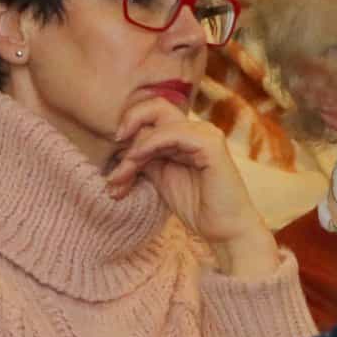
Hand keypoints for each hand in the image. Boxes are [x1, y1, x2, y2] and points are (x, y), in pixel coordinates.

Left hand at [105, 96, 278, 277]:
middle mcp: (197, 129)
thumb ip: (145, 159)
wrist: (224, 231)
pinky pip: (171, 133)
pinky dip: (148, 145)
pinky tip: (135, 163)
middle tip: (112, 147)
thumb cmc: (197, 207)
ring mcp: (205, 134)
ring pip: (158, 121)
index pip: (151, 116)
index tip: (113, 165)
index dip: (127, 133)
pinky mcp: (210, 144)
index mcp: (186, 135)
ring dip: (134, 148)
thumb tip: (119, 149)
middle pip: (155, 105)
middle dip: (127, 123)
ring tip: (119, 176)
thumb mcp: (161, 178)